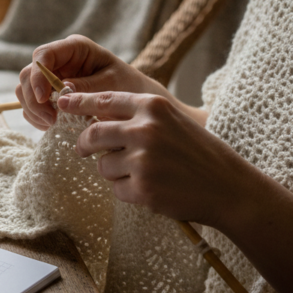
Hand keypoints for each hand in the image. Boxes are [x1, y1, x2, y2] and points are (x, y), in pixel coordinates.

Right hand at [15, 35, 164, 130]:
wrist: (136, 104)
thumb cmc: (129, 89)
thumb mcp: (111, 87)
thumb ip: (86, 88)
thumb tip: (61, 93)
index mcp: (74, 49)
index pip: (43, 56)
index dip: (38, 77)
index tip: (44, 99)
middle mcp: (58, 60)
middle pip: (28, 74)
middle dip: (34, 98)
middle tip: (50, 119)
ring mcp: (51, 78)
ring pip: (24, 90)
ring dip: (33, 110)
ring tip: (52, 124)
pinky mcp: (49, 95)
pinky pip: (31, 105)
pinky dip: (36, 117)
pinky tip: (51, 125)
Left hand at [58, 90, 247, 227]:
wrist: (230, 188)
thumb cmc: (198, 153)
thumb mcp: (171, 121)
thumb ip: (137, 117)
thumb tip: (93, 118)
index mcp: (152, 107)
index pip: (103, 100)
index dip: (78, 102)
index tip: (61, 103)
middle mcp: (145, 129)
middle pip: (93, 134)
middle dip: (84, 144)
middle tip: (83, 150)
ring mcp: (142, 159)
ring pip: (103, 165)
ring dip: (114, 173)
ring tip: (142, 174)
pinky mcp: (142, 187)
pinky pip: (116, 189)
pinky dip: (128, 192)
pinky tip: (152, 190)